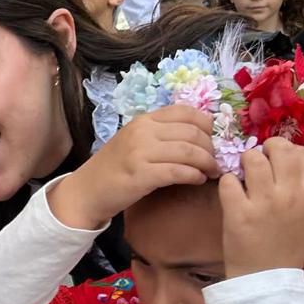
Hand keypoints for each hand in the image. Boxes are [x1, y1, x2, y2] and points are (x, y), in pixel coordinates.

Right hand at [50, 106, 218, 230]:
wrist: (86, 192)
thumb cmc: (113, 169)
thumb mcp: (134, 142)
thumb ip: (160, 134)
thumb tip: (198, 136)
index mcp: (144, 120)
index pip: (186, 112)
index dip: (208, 124)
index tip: (215, 139)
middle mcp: (143, 131)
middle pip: (192, 132)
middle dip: (211, 147)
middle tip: (217, 160)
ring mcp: (140, 152)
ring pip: (189, 151)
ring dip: (207, 162)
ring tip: (213, 172)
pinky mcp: (141, 174)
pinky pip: (178, 171)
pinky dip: (194, 175)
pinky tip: (198, 180)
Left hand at [218, 138, 303, 278]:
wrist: (267, 280)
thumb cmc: (285, 247)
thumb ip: (298, 188)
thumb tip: (286, 158)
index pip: (302, 153)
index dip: (287, 150)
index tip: (276, 159)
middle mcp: (289, 194)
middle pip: (278, 148)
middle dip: (264, 150)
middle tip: (256, 163)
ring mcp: (263, 202)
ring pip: (252, 158)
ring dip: (244, 164)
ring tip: (243, 178)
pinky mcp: (238, 212)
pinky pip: (229, 180)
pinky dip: (227, 184)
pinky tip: (231, 196)